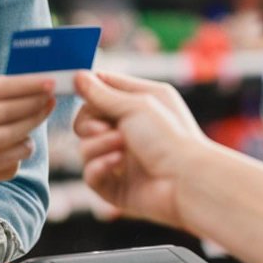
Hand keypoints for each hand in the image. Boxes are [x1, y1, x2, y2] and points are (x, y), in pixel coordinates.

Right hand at [0, 74, 55, 181]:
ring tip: (40, 117)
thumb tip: (33, 84)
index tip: (50, 82)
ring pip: (9, 140)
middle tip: (51, 99)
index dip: (29, 86)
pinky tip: (25, 141)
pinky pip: (4, 163)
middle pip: (7, 115)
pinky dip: (20, 152)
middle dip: (35, 106)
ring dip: (31, 129)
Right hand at [73, 71, 206, 228]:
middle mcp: (128, 130)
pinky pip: (90, 175)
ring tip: (121, 147)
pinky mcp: (115, 186)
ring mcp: (121, 159)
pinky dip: (99, 167)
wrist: (186, 181)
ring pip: (85, 148)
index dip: (88, 90)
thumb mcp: (134, 106)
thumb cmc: (170, 138)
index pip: (102, 91)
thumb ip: (101, 94)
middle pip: (86, 121)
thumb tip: (78, 76)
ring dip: (99, 145)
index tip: (76, 88)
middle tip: (105, 127)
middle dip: (90, 123)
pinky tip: (117, 164)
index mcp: (138, 105)